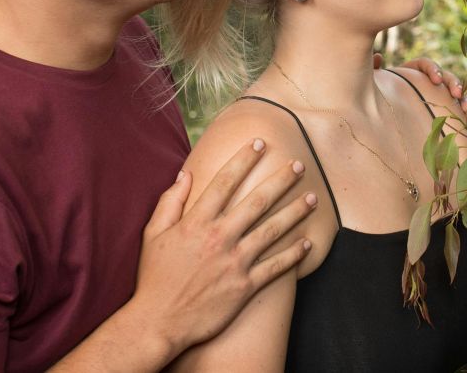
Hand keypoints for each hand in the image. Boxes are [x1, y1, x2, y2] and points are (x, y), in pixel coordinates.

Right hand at [128, 140, 315, 356]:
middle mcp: (220, 237)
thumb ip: (170, 202)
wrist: (158, 323)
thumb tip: (185, 174)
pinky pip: (275, 267)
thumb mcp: (153, 234)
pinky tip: (308, 243)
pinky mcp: (245, 286)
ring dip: (295, 212)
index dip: (244, 159)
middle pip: (257, 201)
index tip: (260, 142)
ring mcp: (235, 262)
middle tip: (300, 165)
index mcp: (197, 222)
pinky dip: (294, 255)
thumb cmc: (154, 278)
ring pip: (273, 230)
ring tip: (313, 198)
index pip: (225, 181)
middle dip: (282, 180)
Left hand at [376, 53, 466, 111]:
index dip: (433, 69)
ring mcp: (438, 96)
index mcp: (412, 72)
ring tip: (466, 108)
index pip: (425, 65)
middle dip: (453, 83)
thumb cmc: (381, 100)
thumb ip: (375, 72)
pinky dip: (466, 114)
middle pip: (445, 76)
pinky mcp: (445, 111)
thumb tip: (379, 56)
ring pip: (455, 92)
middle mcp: (428, 82)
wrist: (384, 123)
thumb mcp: (377, 87)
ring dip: (463, 97)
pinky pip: (458, 110)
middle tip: (456, 94)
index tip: (436, 80)